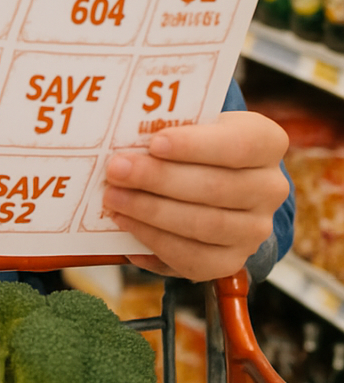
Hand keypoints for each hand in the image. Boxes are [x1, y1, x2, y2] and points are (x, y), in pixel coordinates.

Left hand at [103, 110, 289, 281]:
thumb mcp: (187, 123)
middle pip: (216, 188)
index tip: (154, 143)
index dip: (196, 145)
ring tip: (113, 198)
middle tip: (117, 170)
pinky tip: (126, 225)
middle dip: (159, 179)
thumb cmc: (190, 141)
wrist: (209, 177)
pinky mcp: (232, 260)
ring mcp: (255, 229)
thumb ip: (166, 124)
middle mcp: (269, 187)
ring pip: (205, 225)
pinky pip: (195, 259)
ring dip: (151, 212)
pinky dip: (155, 242)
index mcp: (264, 142)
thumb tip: (124, 134)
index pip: (239, 144)